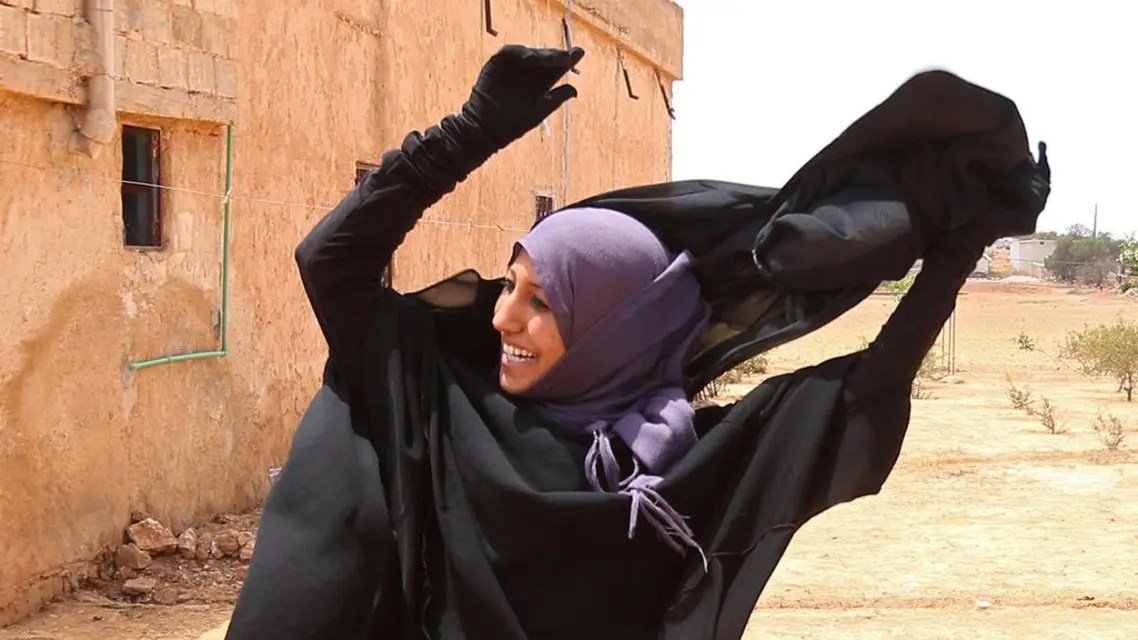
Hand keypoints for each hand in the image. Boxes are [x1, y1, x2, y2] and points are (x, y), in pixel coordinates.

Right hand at [461, 45, 584, 148]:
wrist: (485, 128)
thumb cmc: (512, 125)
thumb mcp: (538, 113)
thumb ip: (556, 100)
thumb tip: (575, 90)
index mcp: (541, 84)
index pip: (557, 68)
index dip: (568, 60)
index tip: (579, 53)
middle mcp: (528, 73)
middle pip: (545, 58)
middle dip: (555, 55)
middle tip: (566, 56)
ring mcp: (512, 67)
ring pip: (529, 53)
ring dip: (540, 54)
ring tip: (551, 57)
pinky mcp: (496, 64)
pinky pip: (508, 52)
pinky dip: (518, 52)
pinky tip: (529, 58)